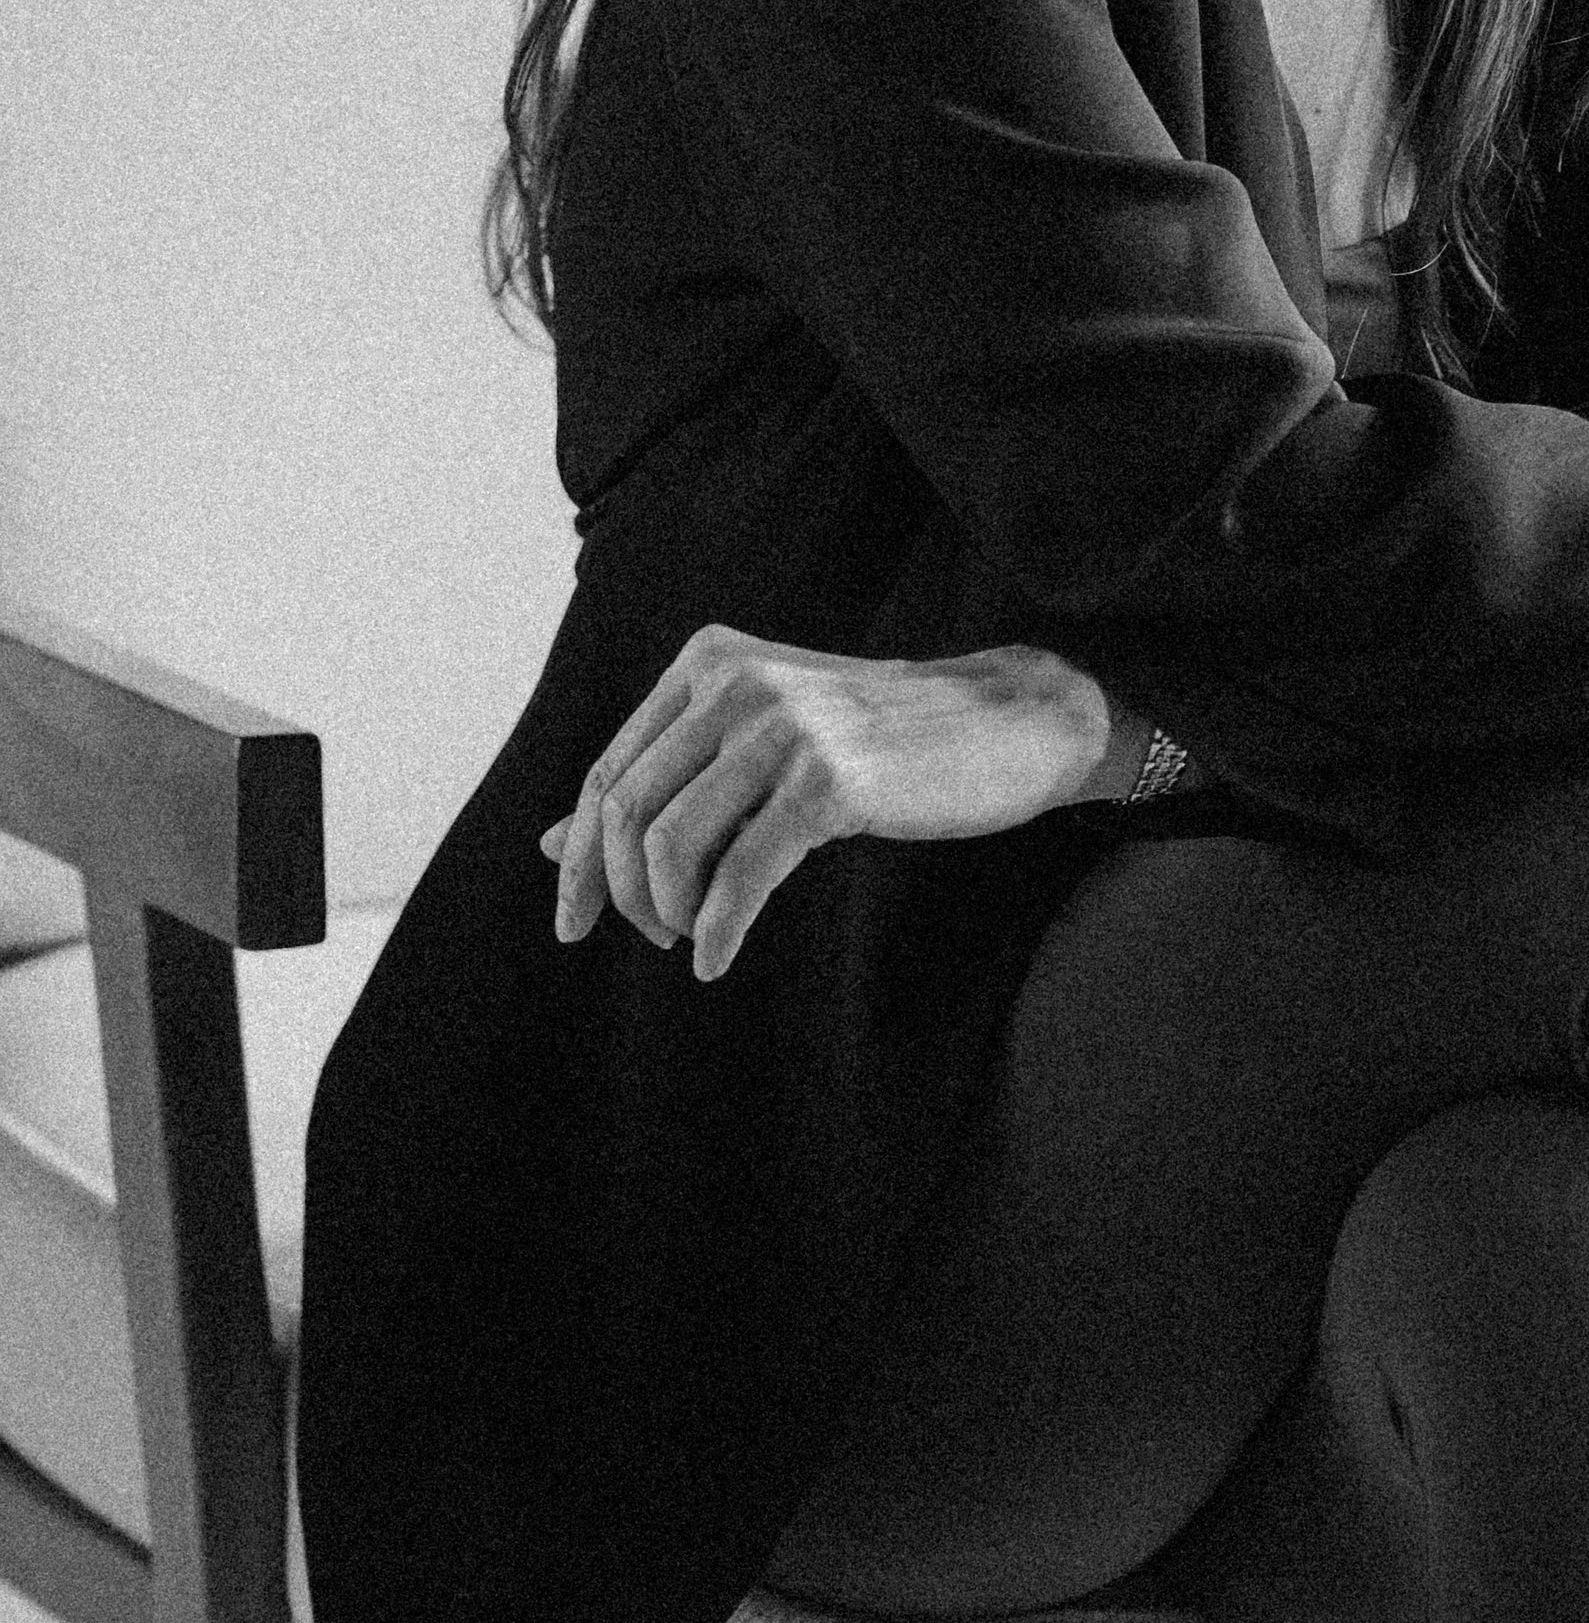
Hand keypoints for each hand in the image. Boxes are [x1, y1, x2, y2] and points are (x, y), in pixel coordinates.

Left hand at [540, 630, 1115, 980]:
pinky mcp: (827, 781)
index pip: (609, 772)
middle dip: (618, 893)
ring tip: (693, 939)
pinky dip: (716, 931)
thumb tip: (551, 840)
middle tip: (650, 939)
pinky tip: (718, 960)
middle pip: (626, 811)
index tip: (571, 923)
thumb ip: (666, 778)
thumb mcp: (760, 741)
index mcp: (709, 662)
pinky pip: (739, 876)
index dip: (579, 858)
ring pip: (670, 845)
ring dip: (668, 913)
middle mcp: (736, 682)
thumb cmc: (879, 740)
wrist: (1003, 723)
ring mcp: (784, 727)